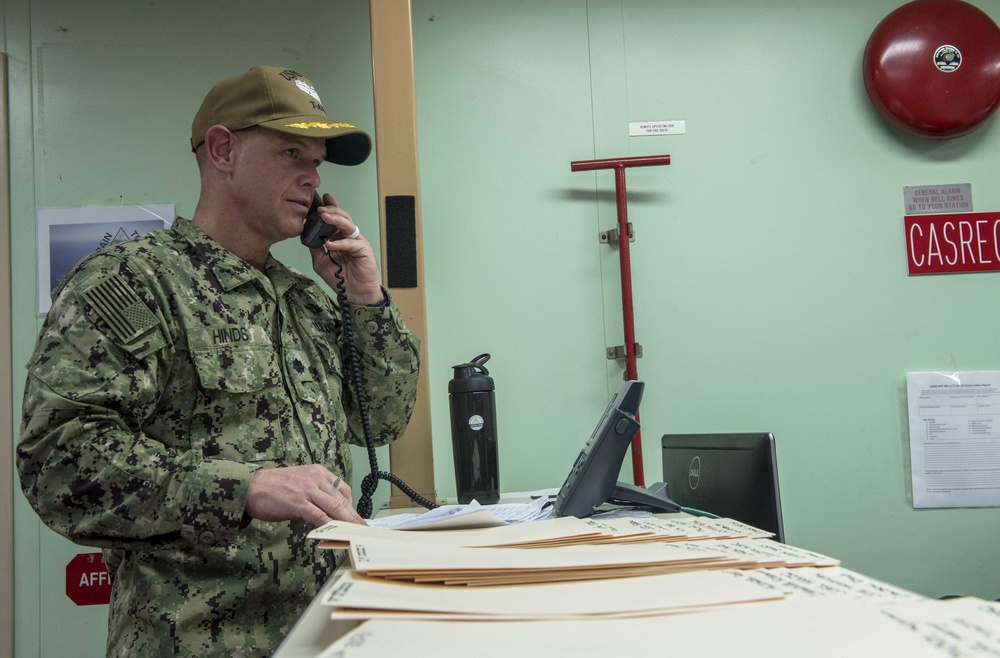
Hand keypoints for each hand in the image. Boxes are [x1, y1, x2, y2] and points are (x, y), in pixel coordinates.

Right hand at [245, 464, 366, 525]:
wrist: (249, 487)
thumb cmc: (272, 488)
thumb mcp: (299, 482)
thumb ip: (315, 492)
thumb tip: (328, 511)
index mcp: (318, 472)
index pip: (342, 489)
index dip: (352, 506)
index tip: (358, 518)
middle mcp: (315, 478)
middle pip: (342, 500)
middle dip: (355, 517)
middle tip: (366, 529)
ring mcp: (307, 490)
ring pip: (335, 508)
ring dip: (348, 523)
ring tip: (357, 534)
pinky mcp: (298, 502)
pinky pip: (320, 516)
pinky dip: (330, 526)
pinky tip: (337, 534)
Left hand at [308, 194, 383, 304]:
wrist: (354, 293)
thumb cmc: (341, 279)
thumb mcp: (320, 262)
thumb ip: (315, 248)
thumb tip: (308, 235)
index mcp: (338, 238)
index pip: (334, 220)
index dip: (330, 208)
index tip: (321, 200)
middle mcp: (347, 237)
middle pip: (342, 217)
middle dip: (331, 210)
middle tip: (320, 208)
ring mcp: (356, 242)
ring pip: (348, 224)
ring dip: (336, 219)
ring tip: (324, 216)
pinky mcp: (363, 249)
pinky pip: (351, 242)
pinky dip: (340, 243)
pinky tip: (330, 244)